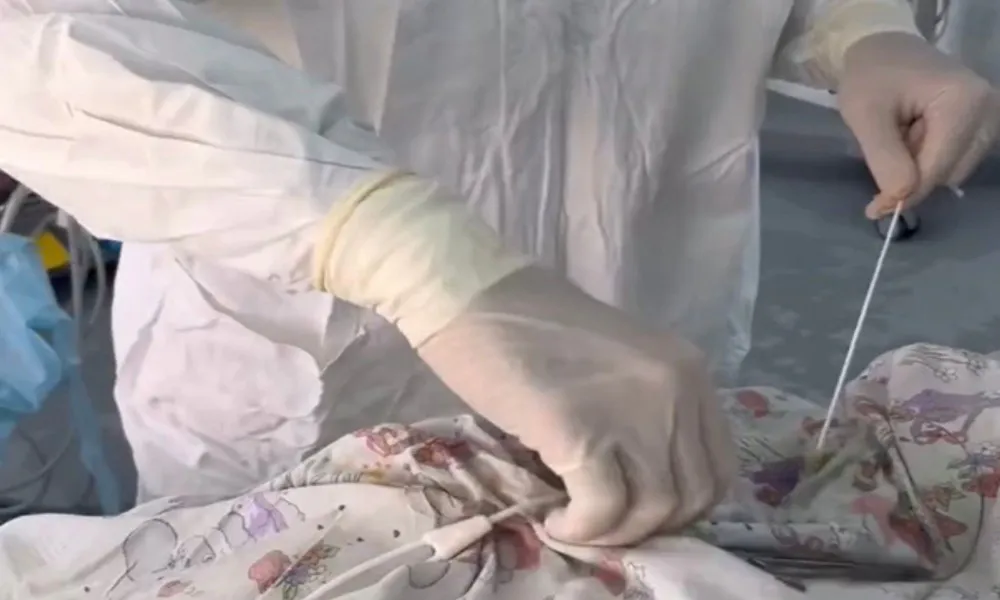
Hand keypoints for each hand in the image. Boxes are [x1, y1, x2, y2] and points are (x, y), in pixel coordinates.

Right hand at [417, 266, 735, 544]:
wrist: (473, 300)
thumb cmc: (533, 328)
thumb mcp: (617, 366)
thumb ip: (644, 412)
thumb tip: (643, 484)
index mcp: (688, 371)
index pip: (718, 467)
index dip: (682, 505)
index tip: (637, 509)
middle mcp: (676, 391)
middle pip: (692, 495)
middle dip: (648, 525)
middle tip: (603, 520)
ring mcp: (634, 412)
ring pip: (652, 510)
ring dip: (611, 531)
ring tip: (573, 520)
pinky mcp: (582, 432)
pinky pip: (602, 510)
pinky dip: (579, 529)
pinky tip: (553, 519)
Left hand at [837, 32, 999, 218]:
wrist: (883, 49)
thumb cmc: (871, 77)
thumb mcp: (865, 116)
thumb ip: (885, 159)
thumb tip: (900, 200)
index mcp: (962, 103)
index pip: (936, 170)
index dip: (904, 194)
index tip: (873, 209)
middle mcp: (988, 110)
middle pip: (948, 173)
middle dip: (911, 174)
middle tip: (886, 146)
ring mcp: (990, 116)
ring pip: (952, 170)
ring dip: (920, 165)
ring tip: (901, 134)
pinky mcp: (983, 122)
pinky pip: (955, 159)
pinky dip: (929, 156)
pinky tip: (914, 135)